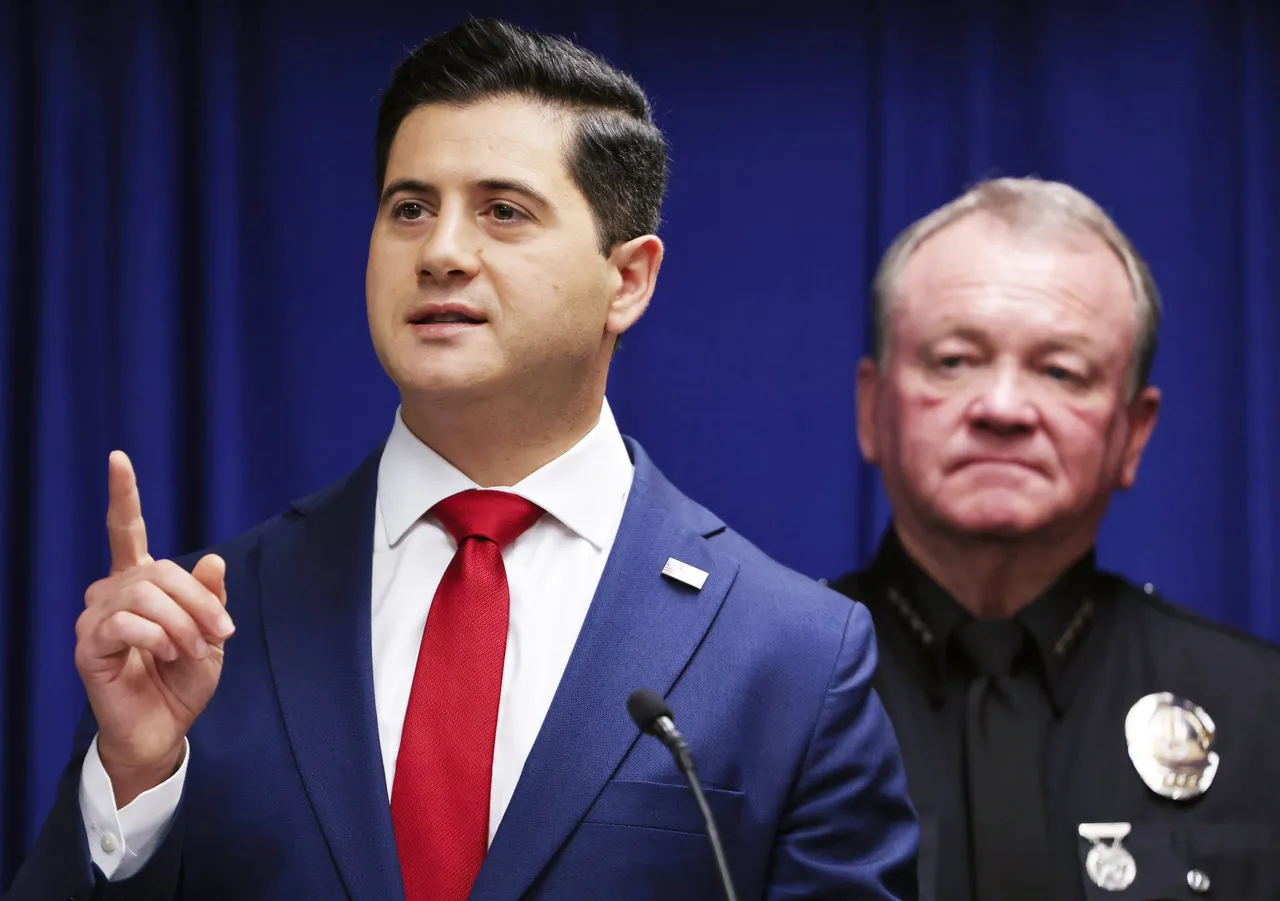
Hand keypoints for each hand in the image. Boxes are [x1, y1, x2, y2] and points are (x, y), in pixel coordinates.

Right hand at [74, 451, 233, 806]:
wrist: (164, 729)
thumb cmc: (183, 682)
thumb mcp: (210, 634)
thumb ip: (208, 598)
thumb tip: (212, 561)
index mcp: (140, 584)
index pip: (127, 531)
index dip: (124, 496)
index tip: (119, 458)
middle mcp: (112, 593)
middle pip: (159, 571)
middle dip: (199, 602)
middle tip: (220, 635)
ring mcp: (96, 618)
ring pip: (145, 595)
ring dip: (182, 624)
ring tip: (191, 651)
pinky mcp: (89, 646)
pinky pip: (125, 623)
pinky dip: (157, 637)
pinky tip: (166, 655)